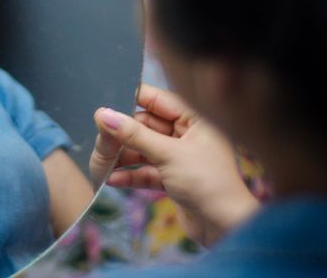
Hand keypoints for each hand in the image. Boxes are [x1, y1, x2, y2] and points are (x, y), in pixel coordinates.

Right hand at [90, 84, 258, 246]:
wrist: (226, 227)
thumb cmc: (207, 183)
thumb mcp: (167, 154)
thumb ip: (134, 134)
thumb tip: (103, 115)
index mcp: (194, 118)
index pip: (157, 100)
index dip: (131, 100)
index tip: (105, 104)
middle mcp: (187, 134)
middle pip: (146, 125)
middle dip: (123, 133)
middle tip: (100, 138)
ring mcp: (179, 157)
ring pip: (144, 149)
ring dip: (123, 156)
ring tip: (101, 162)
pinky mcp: (173, 178)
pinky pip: (146, 170)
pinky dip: (131, 174)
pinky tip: (112, 179)